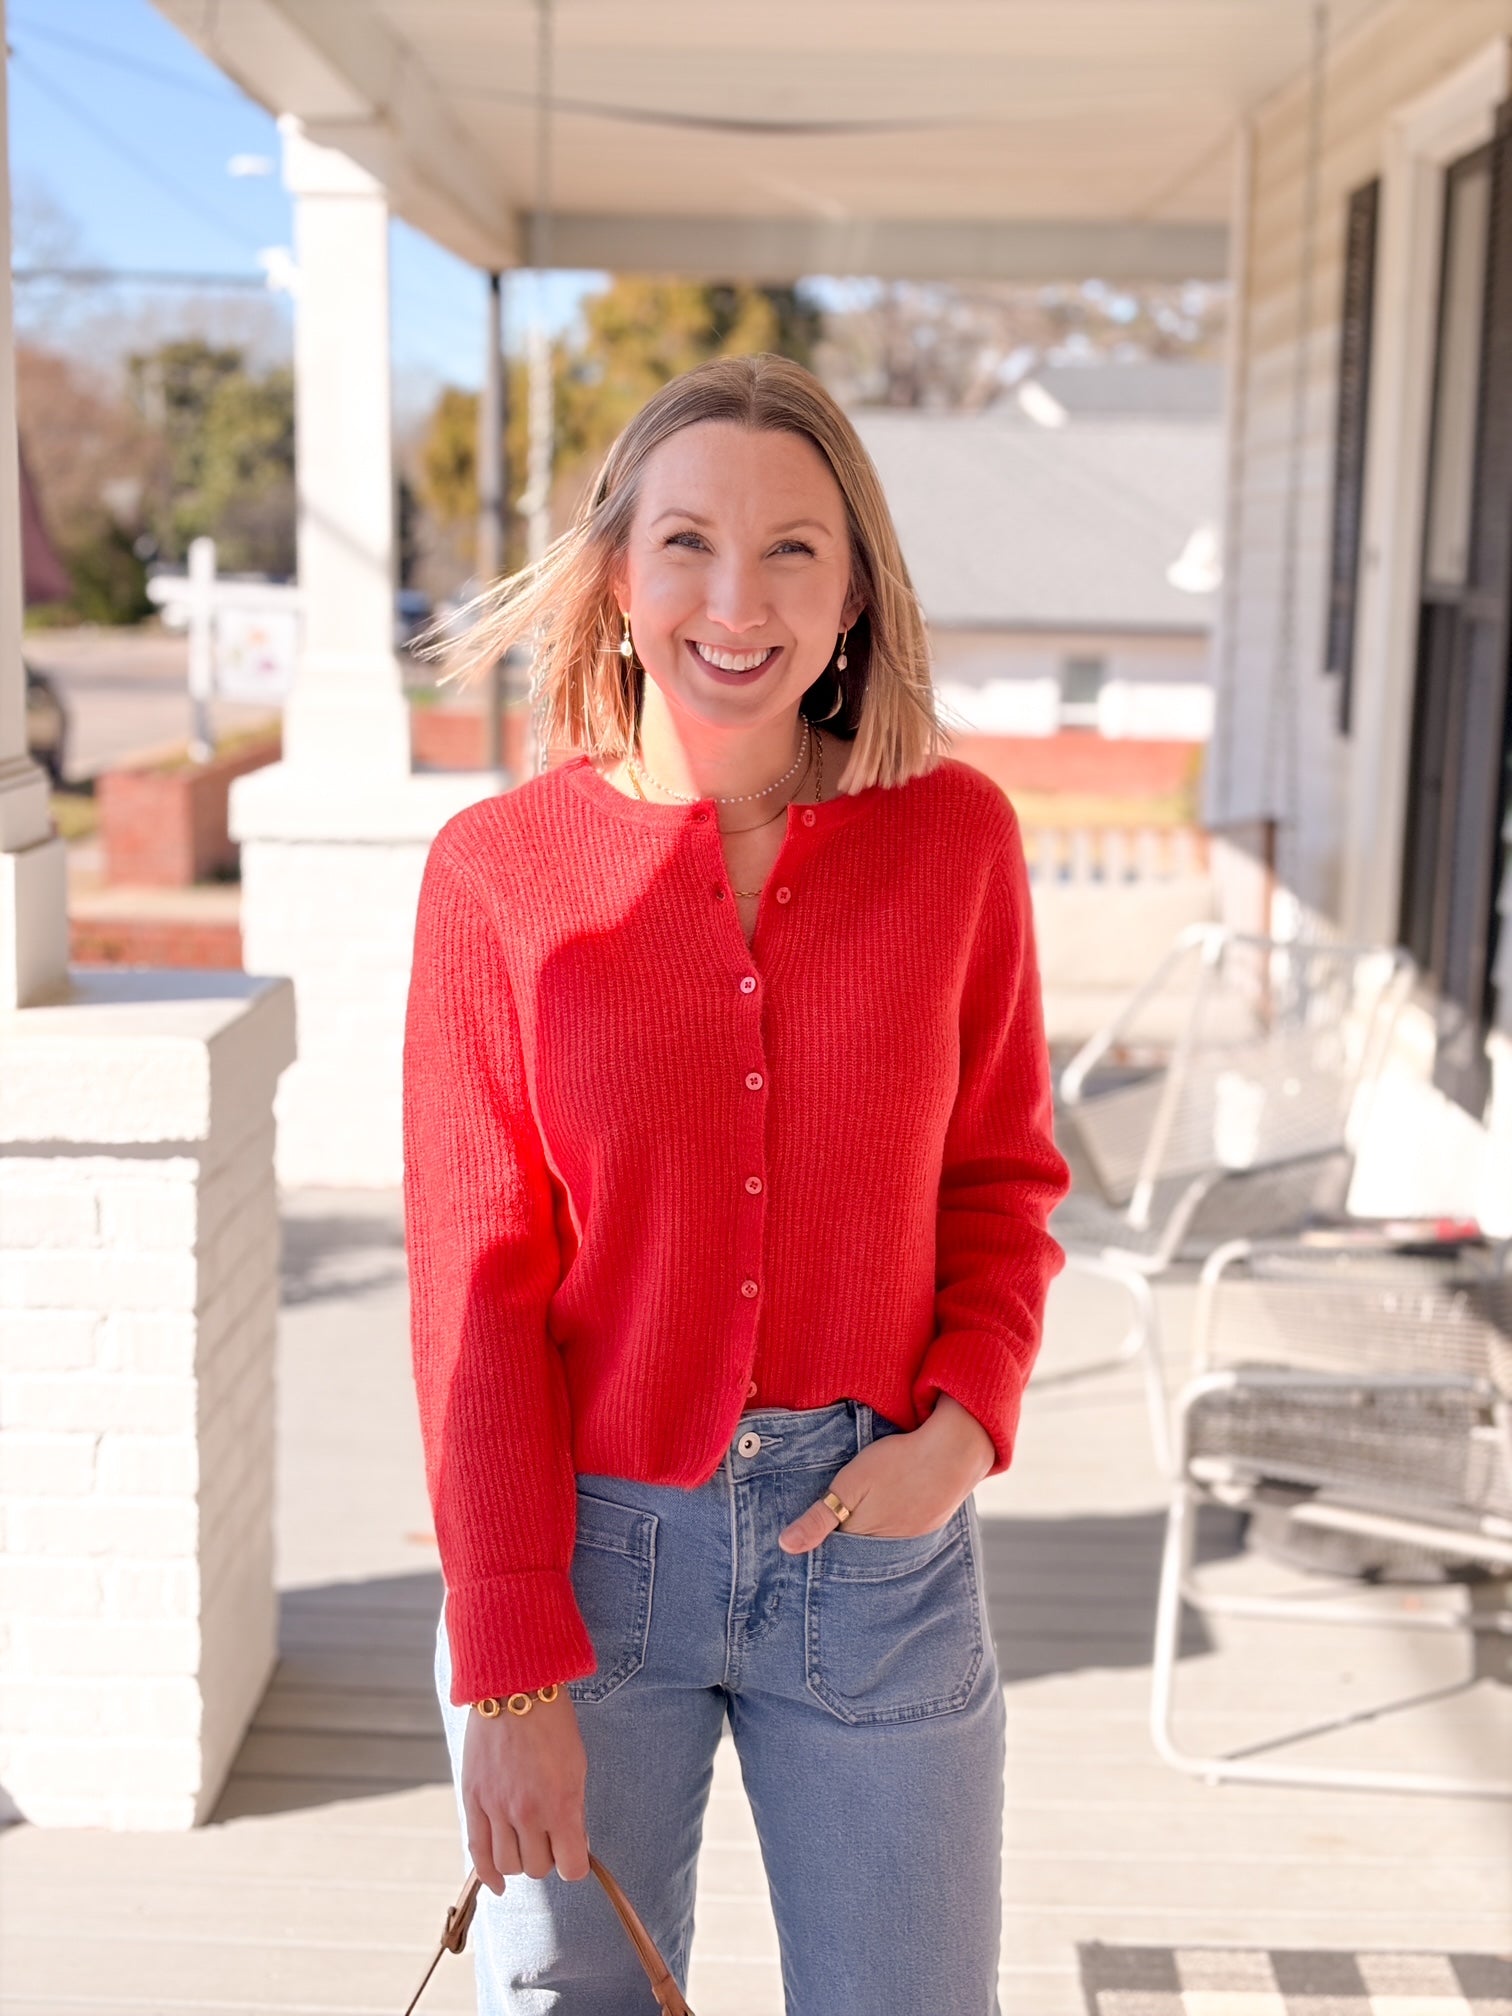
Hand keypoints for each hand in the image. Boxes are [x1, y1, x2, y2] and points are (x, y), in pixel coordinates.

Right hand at [461, 1688, 591, 1893]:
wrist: (514, 1687)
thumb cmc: (553, 1723)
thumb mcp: (577, 1764)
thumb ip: (574, 1809)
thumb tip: (573, 1846)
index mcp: (561, 1803)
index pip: (572, 1867)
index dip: (575, 1865)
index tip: (575, 1854)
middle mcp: (527, 1812)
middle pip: (538, 1868)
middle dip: (548, 1857)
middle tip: (550, 1837)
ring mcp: (496, 1808)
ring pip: (509, 1865)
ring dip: (521, 1860)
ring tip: (527, 1841)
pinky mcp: (472, 1800)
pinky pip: (477, 1852)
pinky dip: (489, 1875)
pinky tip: (499, 1884)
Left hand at [776, 1395, 995, 1553]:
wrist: (954, 1451)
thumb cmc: (897, 1463)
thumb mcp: (850, 1484)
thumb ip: (819, 1517)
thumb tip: (786, 1547)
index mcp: (865, 1539)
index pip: (833, 1556)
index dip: (817, 1547)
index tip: (800, 1544)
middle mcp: (888, 1548)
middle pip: (856, 1554)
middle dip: (840, 1548)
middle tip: (826, 1533)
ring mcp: (912, 1539)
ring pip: (878, 1546)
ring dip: (865, 1538)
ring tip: (854, 1523)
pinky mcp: (928, 1526)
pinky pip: (900, 1536)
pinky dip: (888, 1529)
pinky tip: (884, 1514)